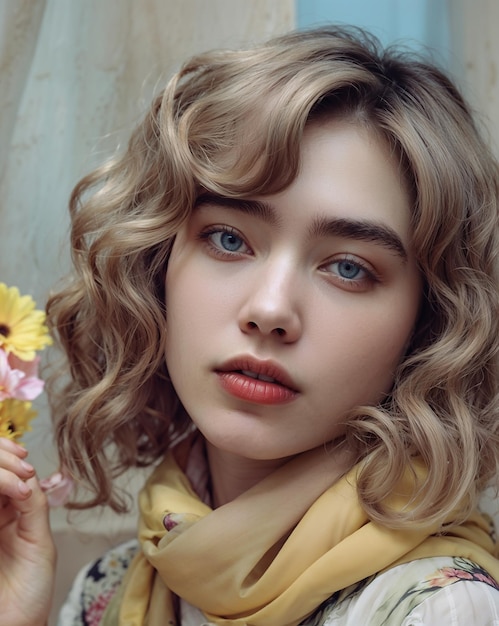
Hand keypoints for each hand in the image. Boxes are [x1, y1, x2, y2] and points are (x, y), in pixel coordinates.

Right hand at [0, 437, 55, 625]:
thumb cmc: (30, 592)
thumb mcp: (39, 542)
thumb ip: (33, 506)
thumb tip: (27, 472)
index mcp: (6, 511)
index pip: (2, 469)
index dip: (7, 455)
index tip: (23, 458)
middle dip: (0, 460)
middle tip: (20, 470)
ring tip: (17, 486)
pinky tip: (11, 495)